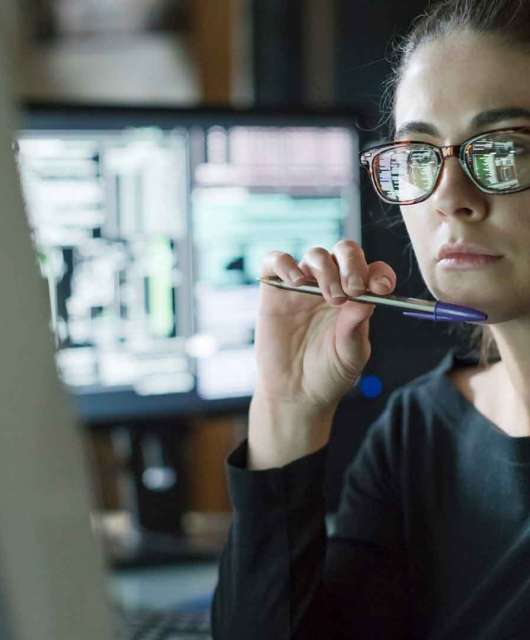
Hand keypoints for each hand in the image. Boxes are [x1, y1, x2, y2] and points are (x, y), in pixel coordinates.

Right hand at [254, 240, 396, 413]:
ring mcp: (302, 286)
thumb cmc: (327, 375)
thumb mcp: (350, 354)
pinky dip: (285, 263)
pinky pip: (276, 260)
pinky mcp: (275, 290)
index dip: (379, 273)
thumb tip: (368, 297)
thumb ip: (356, 327)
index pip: (372, 271)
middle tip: (352, 289)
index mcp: (357, 298)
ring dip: (326, 270)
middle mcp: (331, 286)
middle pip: (344, 252)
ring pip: (316, 255)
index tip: (381, 288)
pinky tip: (296, 282)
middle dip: (352, 264)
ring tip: (329, 297)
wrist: (294, 394)